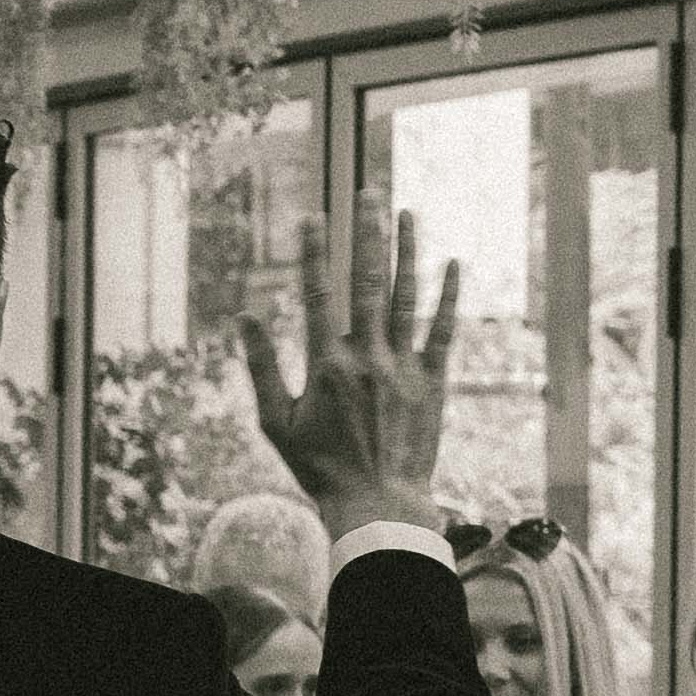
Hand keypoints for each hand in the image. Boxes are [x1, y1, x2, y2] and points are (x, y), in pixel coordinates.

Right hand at [238, 209, 461, 544]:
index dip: (312, 252)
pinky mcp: (434, 381)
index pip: (316, 294)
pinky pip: (443, 330)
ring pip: (405, 296)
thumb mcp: (277, 422)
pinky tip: (452, 263)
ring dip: (407, 251)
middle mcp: (367, 357)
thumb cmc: (321, 468)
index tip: (311, 216)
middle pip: (367, 281)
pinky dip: (447, 296)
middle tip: (370, 192)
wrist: (379, 503)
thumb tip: (244, 317)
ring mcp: (404, 367)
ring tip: (407, 212)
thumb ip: (262, 366)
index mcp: (326, 365)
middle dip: (368, 232)